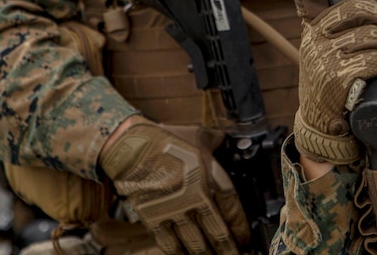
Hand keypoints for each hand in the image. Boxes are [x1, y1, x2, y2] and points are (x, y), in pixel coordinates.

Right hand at [98, 118, 249, 254]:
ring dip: (205, 253)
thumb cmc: (166, 138)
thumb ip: (215, 143)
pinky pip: (169, 243)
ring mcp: (173, 209)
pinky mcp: (153, 218)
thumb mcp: (199, 134)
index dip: (240, 226)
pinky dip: (179, 253)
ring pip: (194, 241)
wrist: (130, 146)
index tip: (245, 238)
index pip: (232, 207)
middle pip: (216, 230)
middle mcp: (195, 196)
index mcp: (210, 175)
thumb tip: (225, 142)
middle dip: (227, 247)